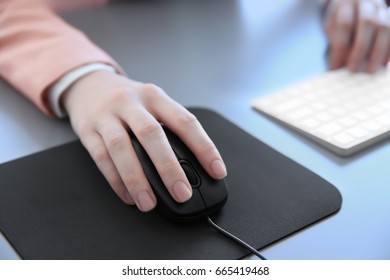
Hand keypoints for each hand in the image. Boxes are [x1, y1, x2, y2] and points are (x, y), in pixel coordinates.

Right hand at [62, 70, 226, 211]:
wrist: (88, 84)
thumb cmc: (128, 100)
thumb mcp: (152, 102)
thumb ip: (170, 126)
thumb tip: (194, 164)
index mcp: (155, 97)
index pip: (185, 121)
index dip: (203, 147)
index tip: (217, 170)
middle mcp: (131, 103)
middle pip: (152, 134)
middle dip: (168, 167)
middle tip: (182, 193)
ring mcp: (107, 115)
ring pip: (121, 148)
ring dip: (137, 179)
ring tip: (149, 203)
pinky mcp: (88, 130)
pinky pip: (101, 158)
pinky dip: (116, 180)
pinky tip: (128, 196)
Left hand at [324, 0, 389, 72]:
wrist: (352, 3)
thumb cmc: (338, 18)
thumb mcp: (330, 26)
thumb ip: (334, 40)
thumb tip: (337, 65)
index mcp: (346, 5)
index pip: (344, 24)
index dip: (340, 47)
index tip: (334, 66)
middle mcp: (365, 3)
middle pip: (367, 23)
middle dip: (360, 49)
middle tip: (353, 69)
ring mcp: (380, 9)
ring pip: (384, 27)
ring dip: (378, 51)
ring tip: (370, 70)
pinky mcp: (389, 17)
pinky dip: (389, 50)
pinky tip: (383, 64)